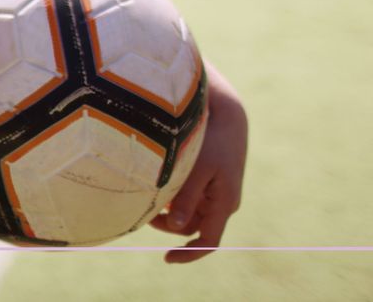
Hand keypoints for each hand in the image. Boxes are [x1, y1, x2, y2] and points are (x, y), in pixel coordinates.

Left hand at [150, 59, 247, 263]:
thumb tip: (177, 227)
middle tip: (146, 211)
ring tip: (151, 193)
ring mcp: (217, 192)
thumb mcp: (196, 168)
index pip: (209, 242)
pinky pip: (190, 197)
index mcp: (224, 203)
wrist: (226, 113)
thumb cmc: (210, 138)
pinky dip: (174, 195)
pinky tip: (160, 181)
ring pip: (188, 212)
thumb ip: (186, 197)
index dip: (189, 255)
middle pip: (192, 227)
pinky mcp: (210, 181)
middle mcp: (223, 202)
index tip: (167, 259)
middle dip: (168, 224)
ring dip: (169, 209)